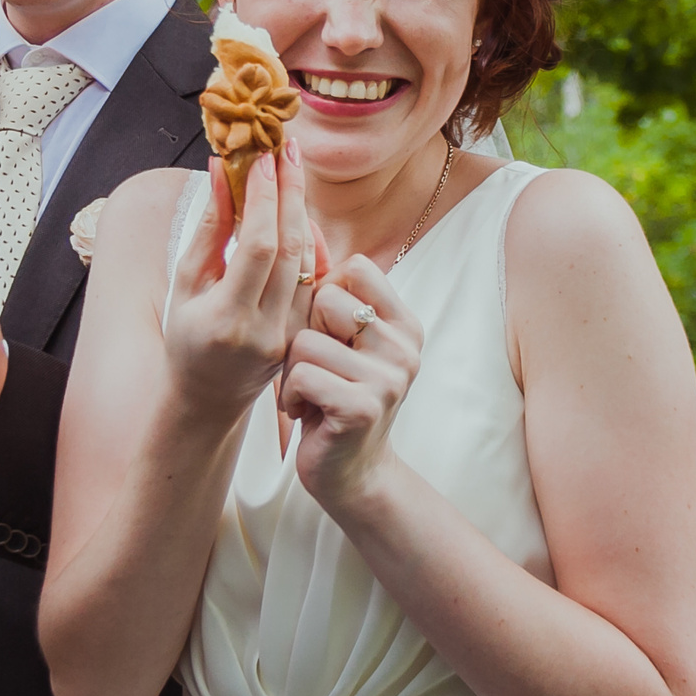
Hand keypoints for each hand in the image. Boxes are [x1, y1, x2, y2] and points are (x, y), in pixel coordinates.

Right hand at [163, 143, 320, 421]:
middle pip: (291, 249)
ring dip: (302, 210)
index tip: (262, 157)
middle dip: (291, 191)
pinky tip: (298, 212)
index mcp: (227, 318)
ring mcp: (291, 335)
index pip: (258, 246)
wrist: (208, 397)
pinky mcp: (306, 334)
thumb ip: (209, 229)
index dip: (264, 198)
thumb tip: (222, 171)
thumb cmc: (186, 337)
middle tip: (288, 149)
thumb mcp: (186, 284)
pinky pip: (315, 279)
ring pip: (308, 261)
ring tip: (292, 168)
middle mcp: (265, 329)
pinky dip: (309, 241)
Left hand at [280, 256, 421, 510]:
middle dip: (303, 334)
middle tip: (316, 370)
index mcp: (404, 323)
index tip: (327, 333)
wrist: (350, 473)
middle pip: (326, 299)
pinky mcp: (363, 407)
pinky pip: (302, 375)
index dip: (325, 293)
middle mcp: (405, 346)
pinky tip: (306, 413)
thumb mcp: (337, 340)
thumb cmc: (334, 397)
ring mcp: (390, 378)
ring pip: (306, 339)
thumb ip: (328, 287)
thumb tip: (306, 222)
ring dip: (292, 371)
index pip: (355, 267)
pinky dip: (290, 396)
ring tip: (310, 394)